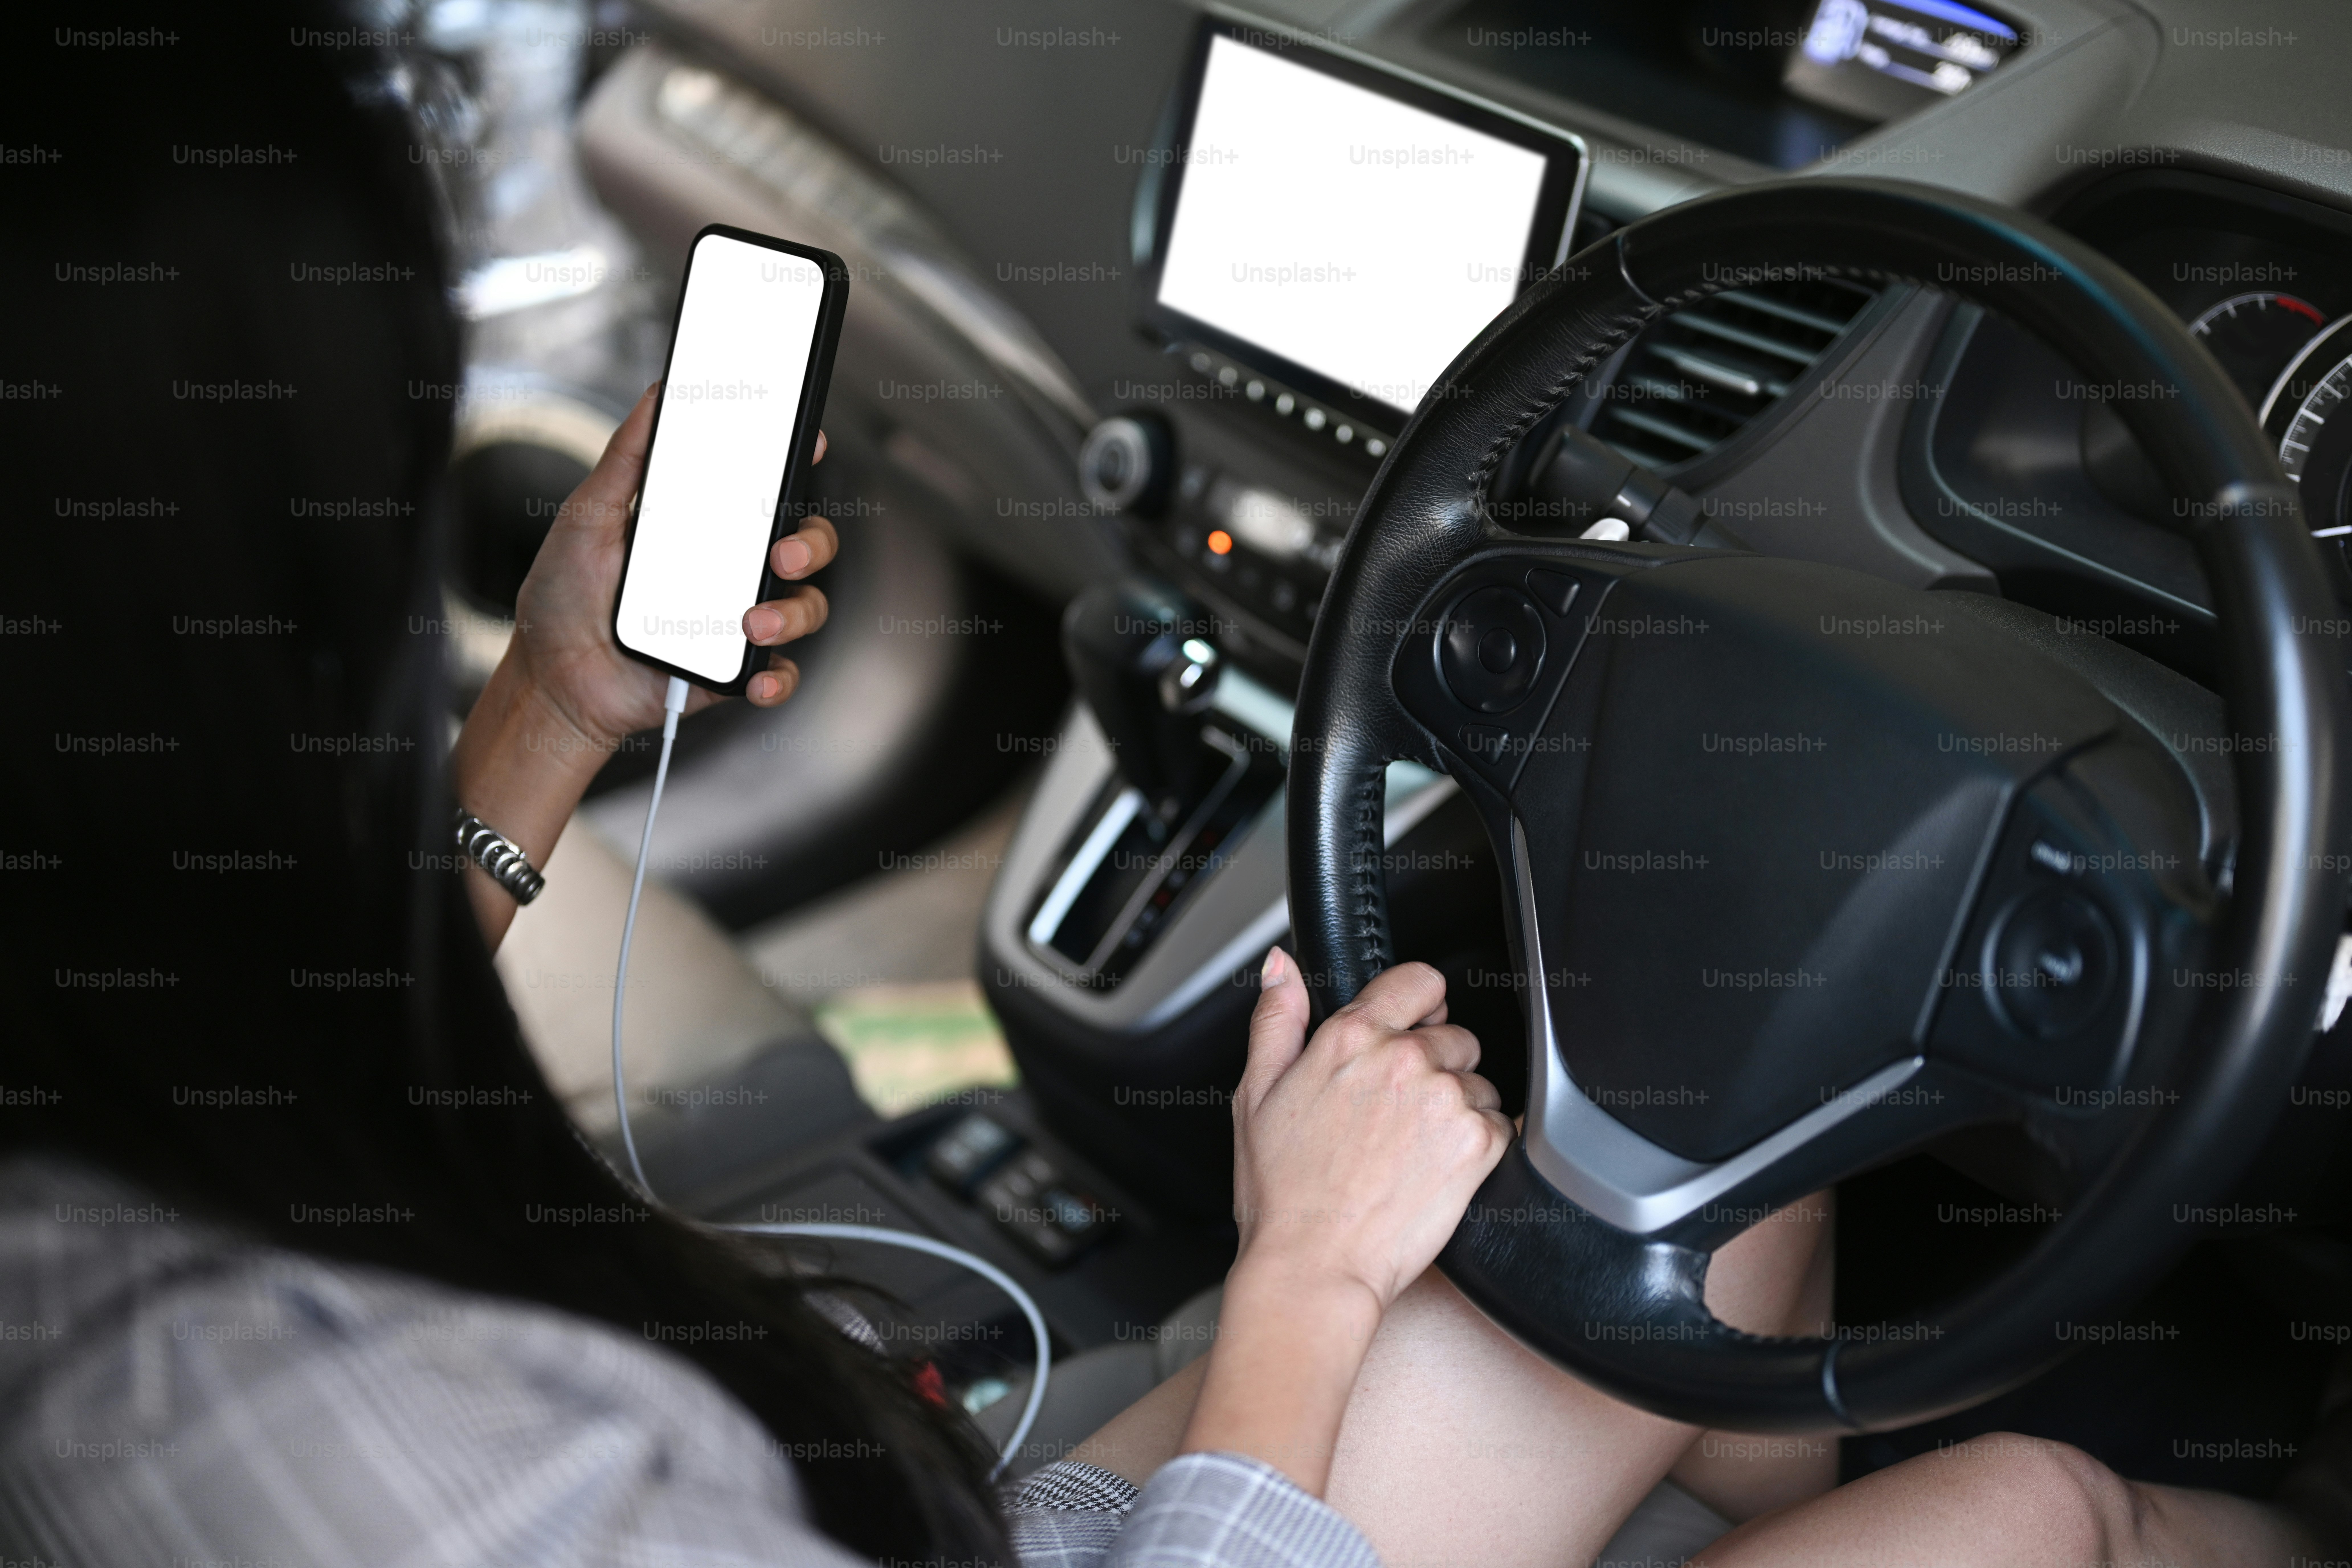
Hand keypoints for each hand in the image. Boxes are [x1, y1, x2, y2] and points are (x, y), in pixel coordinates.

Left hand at [508, 379, 835, 740]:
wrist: (552, 675)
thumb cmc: (566, 596)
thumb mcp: (587, 514)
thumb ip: (626, 457)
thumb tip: (657, 396)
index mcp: (708, 526)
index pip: (769, 489)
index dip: (799, 464)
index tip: (809, 445)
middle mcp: (733, 568)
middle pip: (806, 543)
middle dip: (811, 544)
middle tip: (782, 553)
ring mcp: (739, 618)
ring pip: (806, 605)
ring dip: (793, 612)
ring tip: (752, 622)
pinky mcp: (735, 669)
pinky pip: (781, 671)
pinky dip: (779, 676)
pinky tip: (758, 677)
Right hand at [1230, 950, 1511, 1310]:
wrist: (1315, 1267)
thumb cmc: (1284, 1193)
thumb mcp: (1255, 1094)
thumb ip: (1277, 1020)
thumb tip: (1281, 968)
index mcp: (1352, 1038)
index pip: (1419, 980)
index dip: (1420, 1003)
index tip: (1416, 1025)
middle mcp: (1404, 1060)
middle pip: (1454, 1034)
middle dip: (1436, 1065)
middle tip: (1399, 1114)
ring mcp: (1445, 1100)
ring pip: (1478, 1082)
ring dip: (1457, 1108)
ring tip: (1413, 1150)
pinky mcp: (1477, 1144)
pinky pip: (1499, 1124)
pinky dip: (1478, 1145)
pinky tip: (1436, 1170)